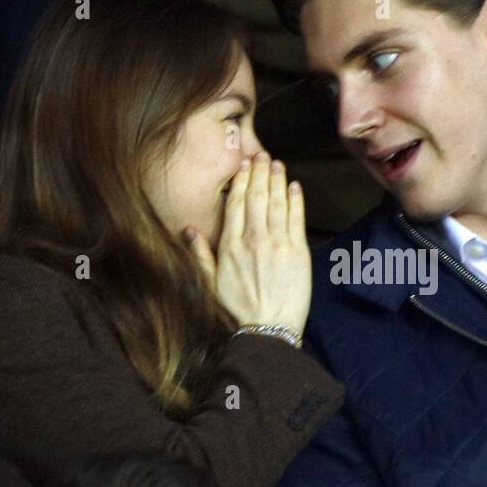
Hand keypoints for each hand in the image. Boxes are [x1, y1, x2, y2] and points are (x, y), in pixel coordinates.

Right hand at [187, 152, 310, 337]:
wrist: (267, 331)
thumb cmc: (237, 311)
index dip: (241, 181)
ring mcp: (277, 244)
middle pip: (257, 197)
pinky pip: (296, 219)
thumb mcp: (210, 283)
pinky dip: (296, 200)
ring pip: (277, 204)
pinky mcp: (297, 252)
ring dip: (278, 181)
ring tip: (278, 164)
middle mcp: (253, 239)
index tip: (244, 165)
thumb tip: (188, 230)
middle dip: (260, 174)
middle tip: (263, 155)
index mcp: (230, 245)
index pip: (235, 204)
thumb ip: (200, 254)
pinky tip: (295, 186)